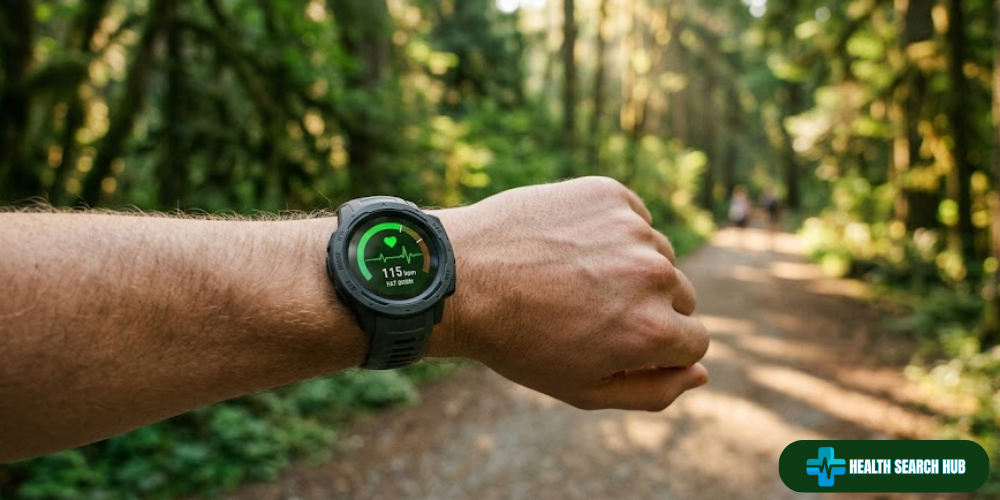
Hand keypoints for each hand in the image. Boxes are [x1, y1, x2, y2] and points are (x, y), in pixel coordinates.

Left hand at [435, 177, 708, 410]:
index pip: (695, 342)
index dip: (658, 348)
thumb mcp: (584, 389)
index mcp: (655, 331)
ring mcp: (632, 229)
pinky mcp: (609, 193)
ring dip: (629, 266)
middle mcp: (654, 276)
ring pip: (657, 254)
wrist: (460, 278)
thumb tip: (702, 374)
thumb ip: (654, 390)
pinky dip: (610, 230)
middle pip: (681, 297)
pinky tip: (568, 245)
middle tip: (588, 310)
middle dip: (647, 308)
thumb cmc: (518, 342)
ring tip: (572, 277)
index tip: (620, 342)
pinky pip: (632, 217)